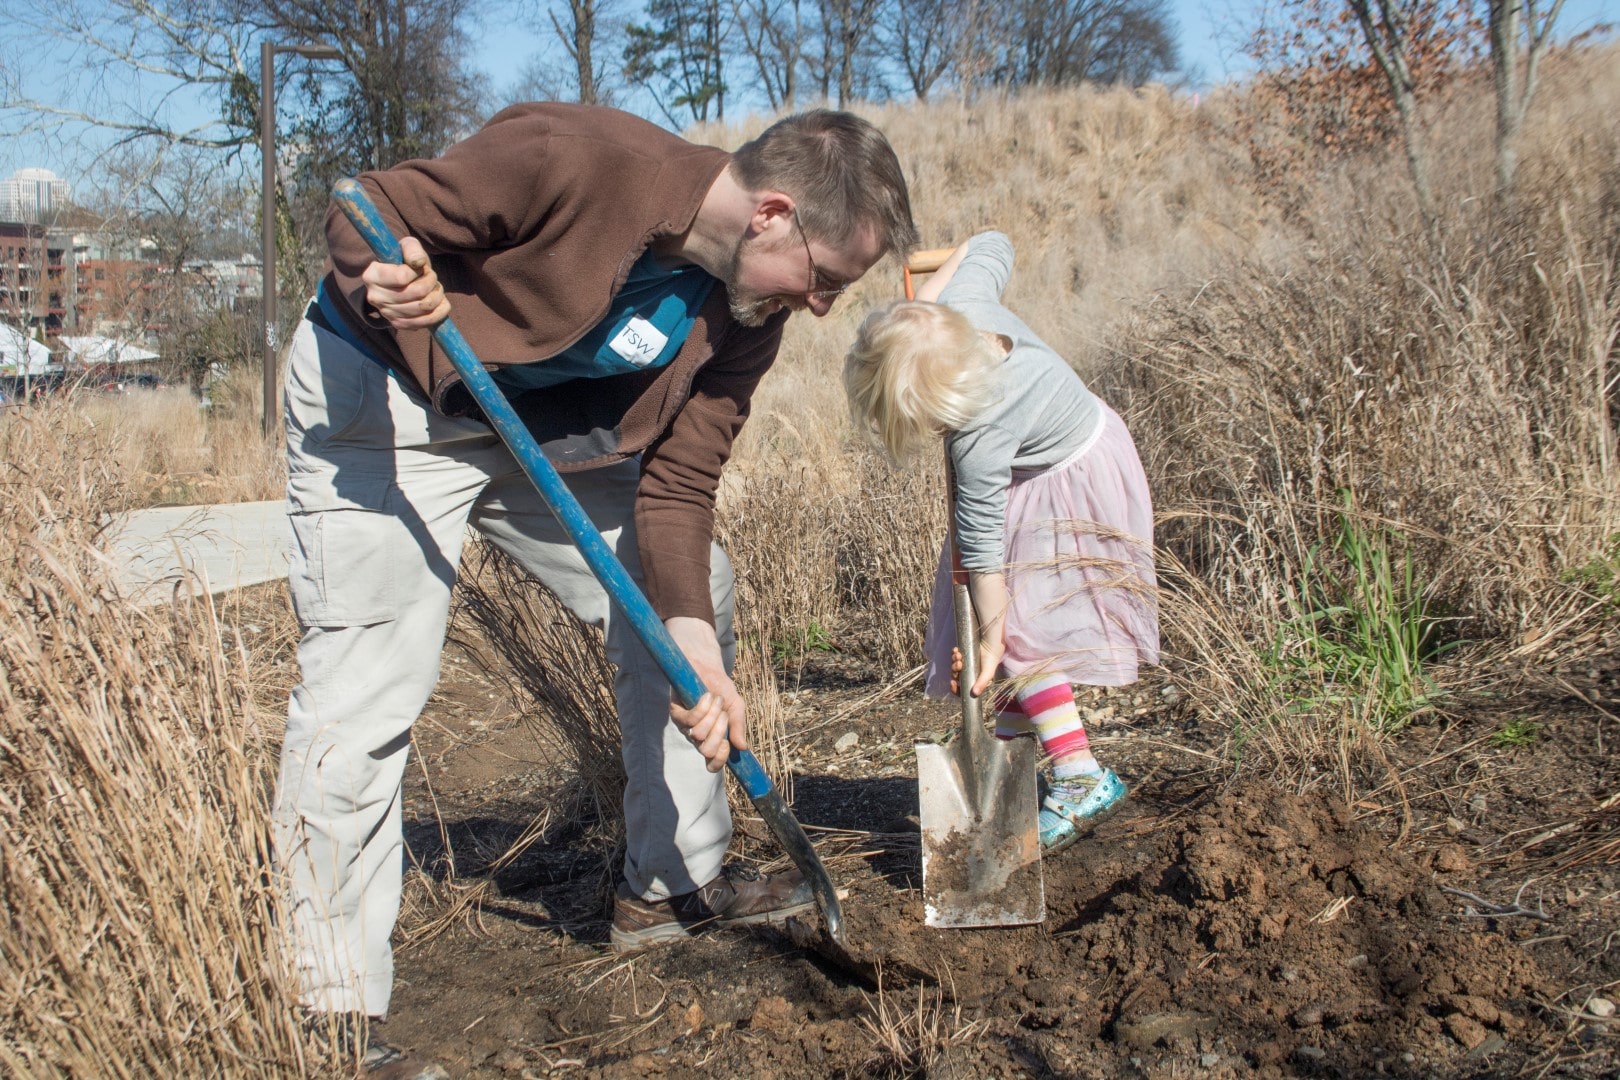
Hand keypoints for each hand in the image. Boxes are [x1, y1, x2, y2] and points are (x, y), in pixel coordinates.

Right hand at [360, 236, 451, 328]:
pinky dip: (440, 311)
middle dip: (432, 282)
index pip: (403, 277)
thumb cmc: (402, 261)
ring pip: (425, 307)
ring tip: (434, 288)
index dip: (418, 271)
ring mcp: (387, 313)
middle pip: (418, 292)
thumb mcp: (405, 248)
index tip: (419, 267)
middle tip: (432, 277)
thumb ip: (412, 250)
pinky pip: (427, 321)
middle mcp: (375, 297)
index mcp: (372, 276)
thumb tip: (419, 262)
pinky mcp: (399, 324)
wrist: (397, 281)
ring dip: (438, 295)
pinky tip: (440, 302)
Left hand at [665, 616, 746, 771]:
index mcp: (712, 737)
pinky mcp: (675, 713)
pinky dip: (703, 707)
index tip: (728, 745)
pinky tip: (705, 696)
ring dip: (713, 715)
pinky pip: (691, 719)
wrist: (706, 665)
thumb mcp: (736, 705)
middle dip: (720, 731)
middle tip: (724, 713)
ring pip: (700, 734)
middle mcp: (697, 735)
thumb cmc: (719, 686)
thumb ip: (738, 725)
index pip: (712, 762)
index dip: (719, 760)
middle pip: (707, 750)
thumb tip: (742, 747)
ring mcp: (685, 725)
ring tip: (715, 699)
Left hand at [947, 637, 1003, 697]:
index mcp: (974, 680)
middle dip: (955, 671)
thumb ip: (982, 683)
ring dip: (954, 661)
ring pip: (954, 665)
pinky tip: (957, 650)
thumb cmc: (991, 659)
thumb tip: (975, 694)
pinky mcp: (963, 653)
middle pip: (955, 676)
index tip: (953, 682)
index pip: (962, 689)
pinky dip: (954, 653)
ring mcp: (965, 663)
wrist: (992, 642)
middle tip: (959, 664)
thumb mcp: (988, 672)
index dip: (955, 689)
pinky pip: (954, 655)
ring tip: (959, 655)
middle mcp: (968, 673)